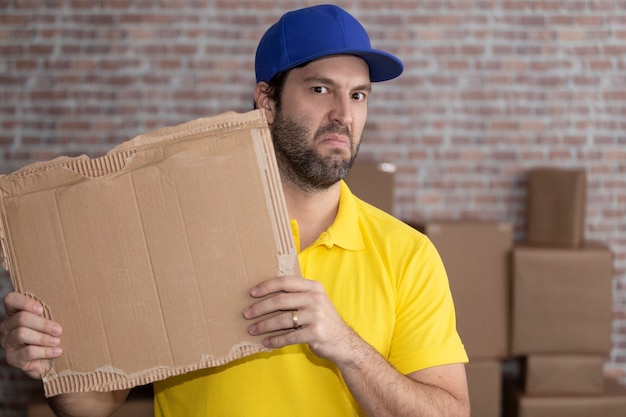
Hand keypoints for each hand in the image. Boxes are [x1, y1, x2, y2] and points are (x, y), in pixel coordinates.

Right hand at [0, 292, 62, 378]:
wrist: (50, 361)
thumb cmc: (51, 335)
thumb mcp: (50, 322)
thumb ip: (50, 313)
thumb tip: (67, 305)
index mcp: (15, 313)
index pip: (10, 300)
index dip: (24, 302)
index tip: (41, 309)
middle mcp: (7, 327)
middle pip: (21, 318)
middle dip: (43, 324)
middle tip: (59, 330)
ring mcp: (8, 342)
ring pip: (21, 334)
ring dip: (43, 338)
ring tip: (57, 341)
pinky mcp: (13, 358)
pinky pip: (27, 352)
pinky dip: (45, 351)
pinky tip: (57, 351)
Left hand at [243, 276, 358, 363]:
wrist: (343, 342)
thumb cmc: (323, 321)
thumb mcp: (315, 302)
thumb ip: (297, 295)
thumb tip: (265, 296)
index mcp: (314, 287)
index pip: (285, 282)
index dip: (266, 286)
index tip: (251, 293)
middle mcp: (316, 298)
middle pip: (280, 300)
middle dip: (260, 307)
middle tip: (246, 314)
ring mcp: (316, 316)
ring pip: (282, 319)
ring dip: (264, 325)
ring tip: (252, 330)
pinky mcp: (315, 333)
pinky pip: (289, 336)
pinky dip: (275, 340)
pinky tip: (266, 342)